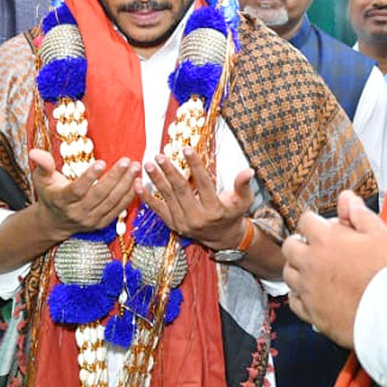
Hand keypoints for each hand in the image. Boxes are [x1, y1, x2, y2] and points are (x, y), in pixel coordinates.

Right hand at [30, 149, 137, 238]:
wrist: (55, 221)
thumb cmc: (50, 194)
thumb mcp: (41, 178)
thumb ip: (42, 164)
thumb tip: (34, 152)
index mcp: (62, 200)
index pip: (77, 189)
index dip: (90, 177)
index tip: (102, 162)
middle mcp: (77, 213)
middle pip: (99, 195)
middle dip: (115, 177)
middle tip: (127, 161)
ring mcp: (91, 220)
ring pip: (111, 202)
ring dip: (125, 184)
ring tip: (135, 167)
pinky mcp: (101, 224)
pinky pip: (118, 209)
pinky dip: (129, 196)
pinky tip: (137, 181)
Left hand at [138, 147, 252, 250]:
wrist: (222, 238)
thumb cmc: (232, 213)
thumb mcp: (243, 200)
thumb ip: (243, 185)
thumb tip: (249, 170)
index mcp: (215, 210)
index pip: (203, 184)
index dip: (195, 166)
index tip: (186, 149)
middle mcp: (197, 218)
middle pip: (181, 191)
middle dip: (169, 172)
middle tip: (159, 156)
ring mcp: (183, 223)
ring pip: (167, 198)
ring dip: (156, 180)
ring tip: (148, 164)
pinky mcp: (173, 225)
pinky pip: (157, 210)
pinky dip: (146, 197)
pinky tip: (137, 184)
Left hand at [281, 189, 386, 346]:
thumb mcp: (380, 234)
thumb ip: (360, 214)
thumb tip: (347, 198)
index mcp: (325, 241)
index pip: (305, 220)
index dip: (314, 221)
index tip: (323, 227)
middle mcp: (310, 263)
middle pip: (289, 246)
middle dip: (299, 243)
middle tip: (315, 248)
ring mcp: (308, 289)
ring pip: (288, 274)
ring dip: (297, 268)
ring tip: (314, 270)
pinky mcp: (311, 312)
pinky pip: (294, 301)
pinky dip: (299, 295)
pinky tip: (312, 293)